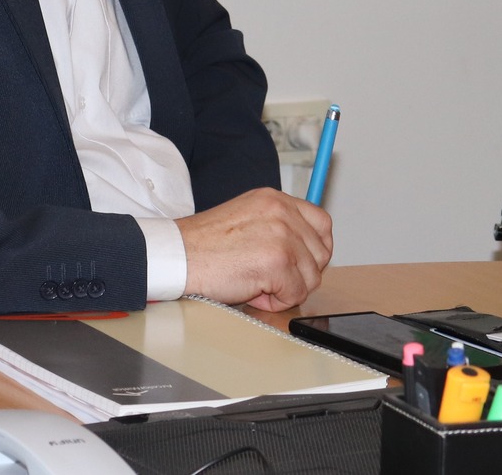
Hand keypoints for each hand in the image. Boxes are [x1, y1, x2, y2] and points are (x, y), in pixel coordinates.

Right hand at [177, 187, 333, 311]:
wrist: (179, 256)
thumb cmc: (204, 244)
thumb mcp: (247, 218)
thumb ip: (278, 226)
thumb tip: (307, 252)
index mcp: (275, 199)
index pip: (322, 223)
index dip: (316, 248)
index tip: (302, 262)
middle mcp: (282, 212)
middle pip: (321, 253)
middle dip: (300, 273)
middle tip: (270, 277)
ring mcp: (282, 236)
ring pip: (311, 277)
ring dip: (286, 289)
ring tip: (256, 282)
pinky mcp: (277, 262)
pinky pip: (295, 294)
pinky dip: (276, 301)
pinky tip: (252, 291)